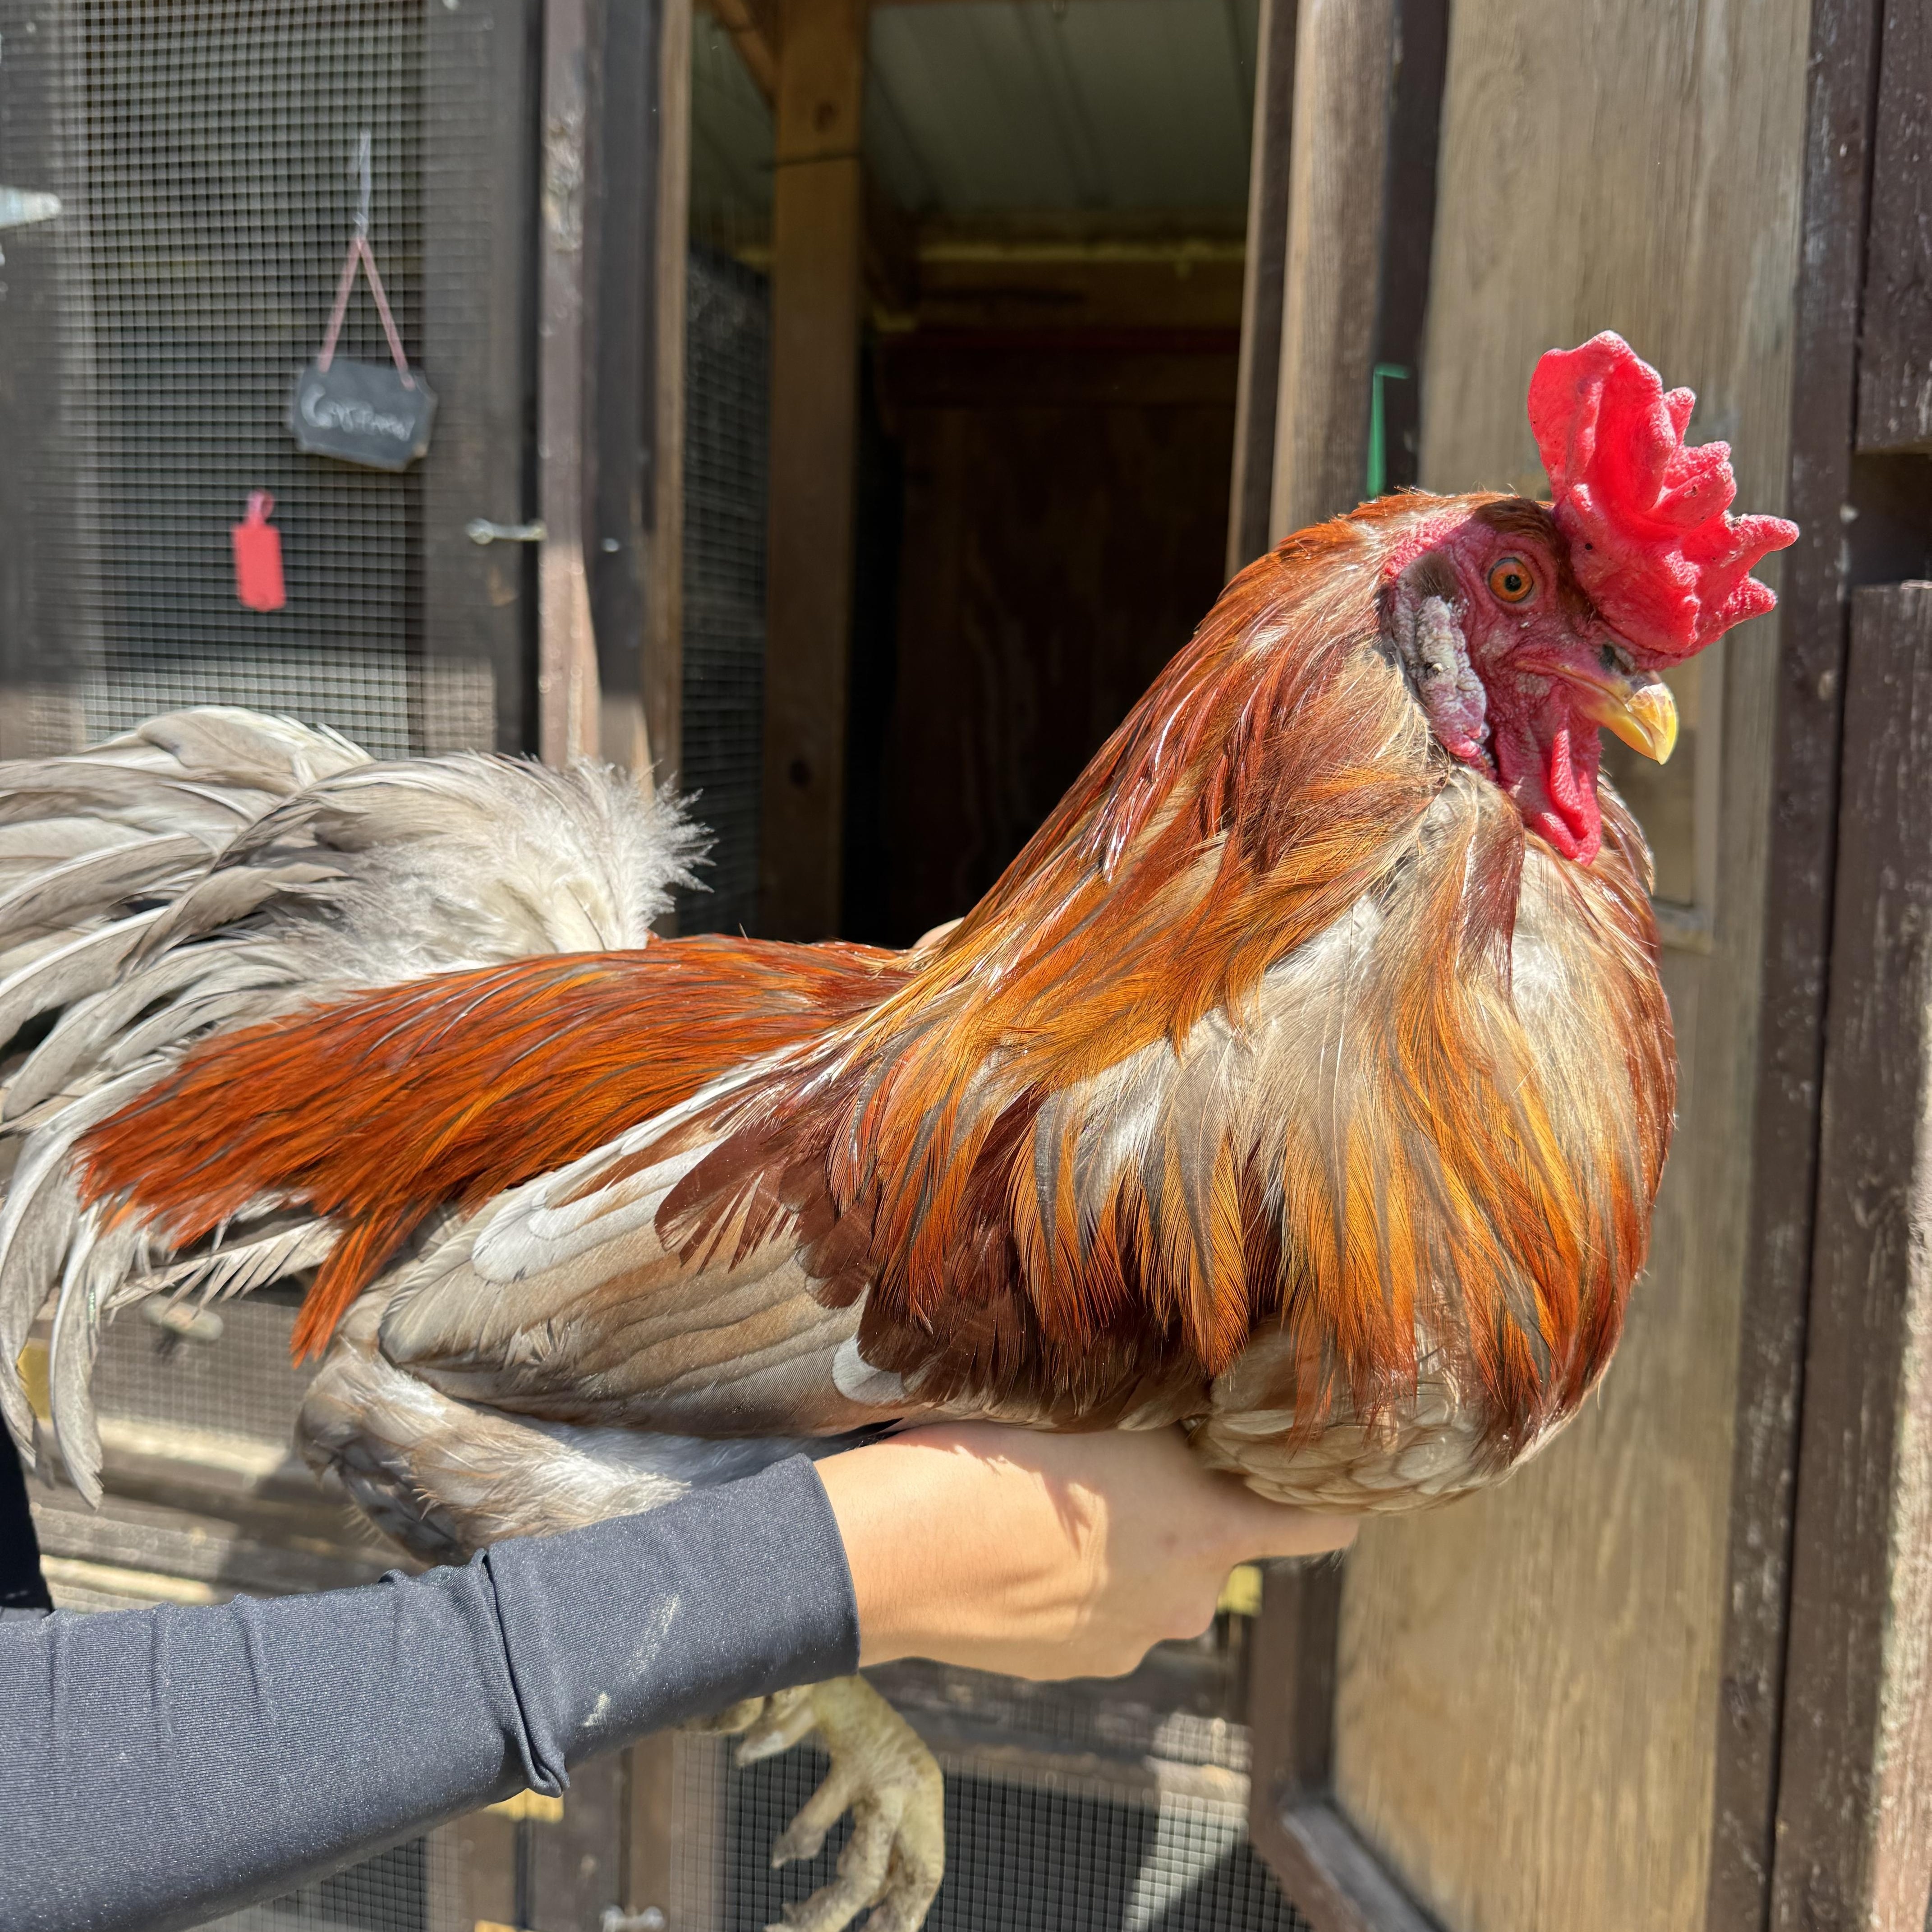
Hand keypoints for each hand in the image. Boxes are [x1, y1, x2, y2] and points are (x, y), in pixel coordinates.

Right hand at [813, 1423, 1356, 1680]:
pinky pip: (1100, 1611)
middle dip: (1186, 1504)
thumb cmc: (992, 1457)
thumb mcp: (1097, 1409)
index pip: (1326, 1525)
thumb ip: (1168, 1420)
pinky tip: (1020, 1543)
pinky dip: (1076, 1582)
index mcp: (1210, 1530)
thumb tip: (1202, 1403)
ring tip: (1051, 1498)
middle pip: (1218, 1543)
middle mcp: (1188, 1601)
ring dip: (1124, 1545)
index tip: (1316, 1463)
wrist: (893, 1552)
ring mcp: (1129, 1643)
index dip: (1331, 1492)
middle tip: (1120, 1452)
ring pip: (1152, 1577)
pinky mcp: (1073, 1666)